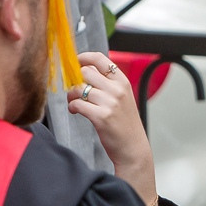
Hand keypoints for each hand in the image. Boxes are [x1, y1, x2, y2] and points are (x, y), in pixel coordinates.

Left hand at [67, 52, 157, 205]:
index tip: (76, 62)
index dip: (83, 58)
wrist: (133, 147)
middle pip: (85, 72)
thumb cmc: (125, 123)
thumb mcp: (122, 98)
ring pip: (78, 88)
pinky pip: (77, 104)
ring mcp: (110, 103)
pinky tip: (77, 112)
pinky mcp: (101, 116)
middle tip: (76, 90)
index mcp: (123, 82)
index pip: (100, 59)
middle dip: (76, 80)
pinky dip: (72, 107)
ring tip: (76, 104)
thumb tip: (84, 71)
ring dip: (72, 96)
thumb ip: (107, 84)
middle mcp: (117, 90)